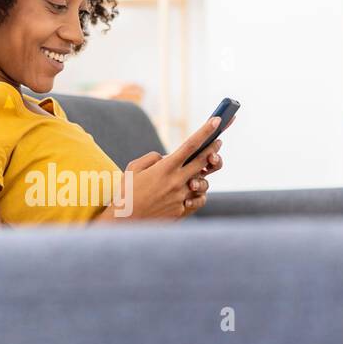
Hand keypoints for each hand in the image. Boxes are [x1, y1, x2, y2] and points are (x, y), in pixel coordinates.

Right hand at [95, 116, 222, 221]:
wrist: (124, 223)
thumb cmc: (126, 193)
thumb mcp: (133, 168)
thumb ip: (152, 158)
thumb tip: (167, 158)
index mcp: (165, 168)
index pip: (190, 145)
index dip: (206, 131)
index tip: (217, 120)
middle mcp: (176, 182)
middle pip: (203, 161)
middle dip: (213, 149)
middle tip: (219, 142)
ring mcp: (181, 197)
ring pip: (203, 182)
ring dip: (204, 175)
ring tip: (201, 172)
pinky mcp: (181, 211)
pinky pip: (198, 200)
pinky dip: (198, 195)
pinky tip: (193, 191)